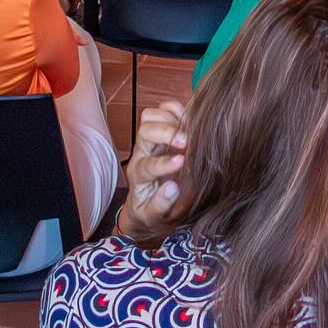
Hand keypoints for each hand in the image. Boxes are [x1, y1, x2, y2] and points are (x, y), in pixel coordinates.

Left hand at [119, 100, 187, 241]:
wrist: (146, 204)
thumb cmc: (152, 212)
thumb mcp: (154, 217)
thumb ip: (161, 204)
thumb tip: (173, 187)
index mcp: (139, 176)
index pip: (147, 165)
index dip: (164, 163)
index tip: (181, 162)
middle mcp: (142, 153)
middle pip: (145, 131)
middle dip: (166, 133)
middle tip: (186, 142)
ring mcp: (150, 139)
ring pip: (150, 116)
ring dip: (170, 119)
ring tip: (188, 131)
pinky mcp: (161, 129)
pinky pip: (163, 109)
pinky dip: (176, 109)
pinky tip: (189, 121)